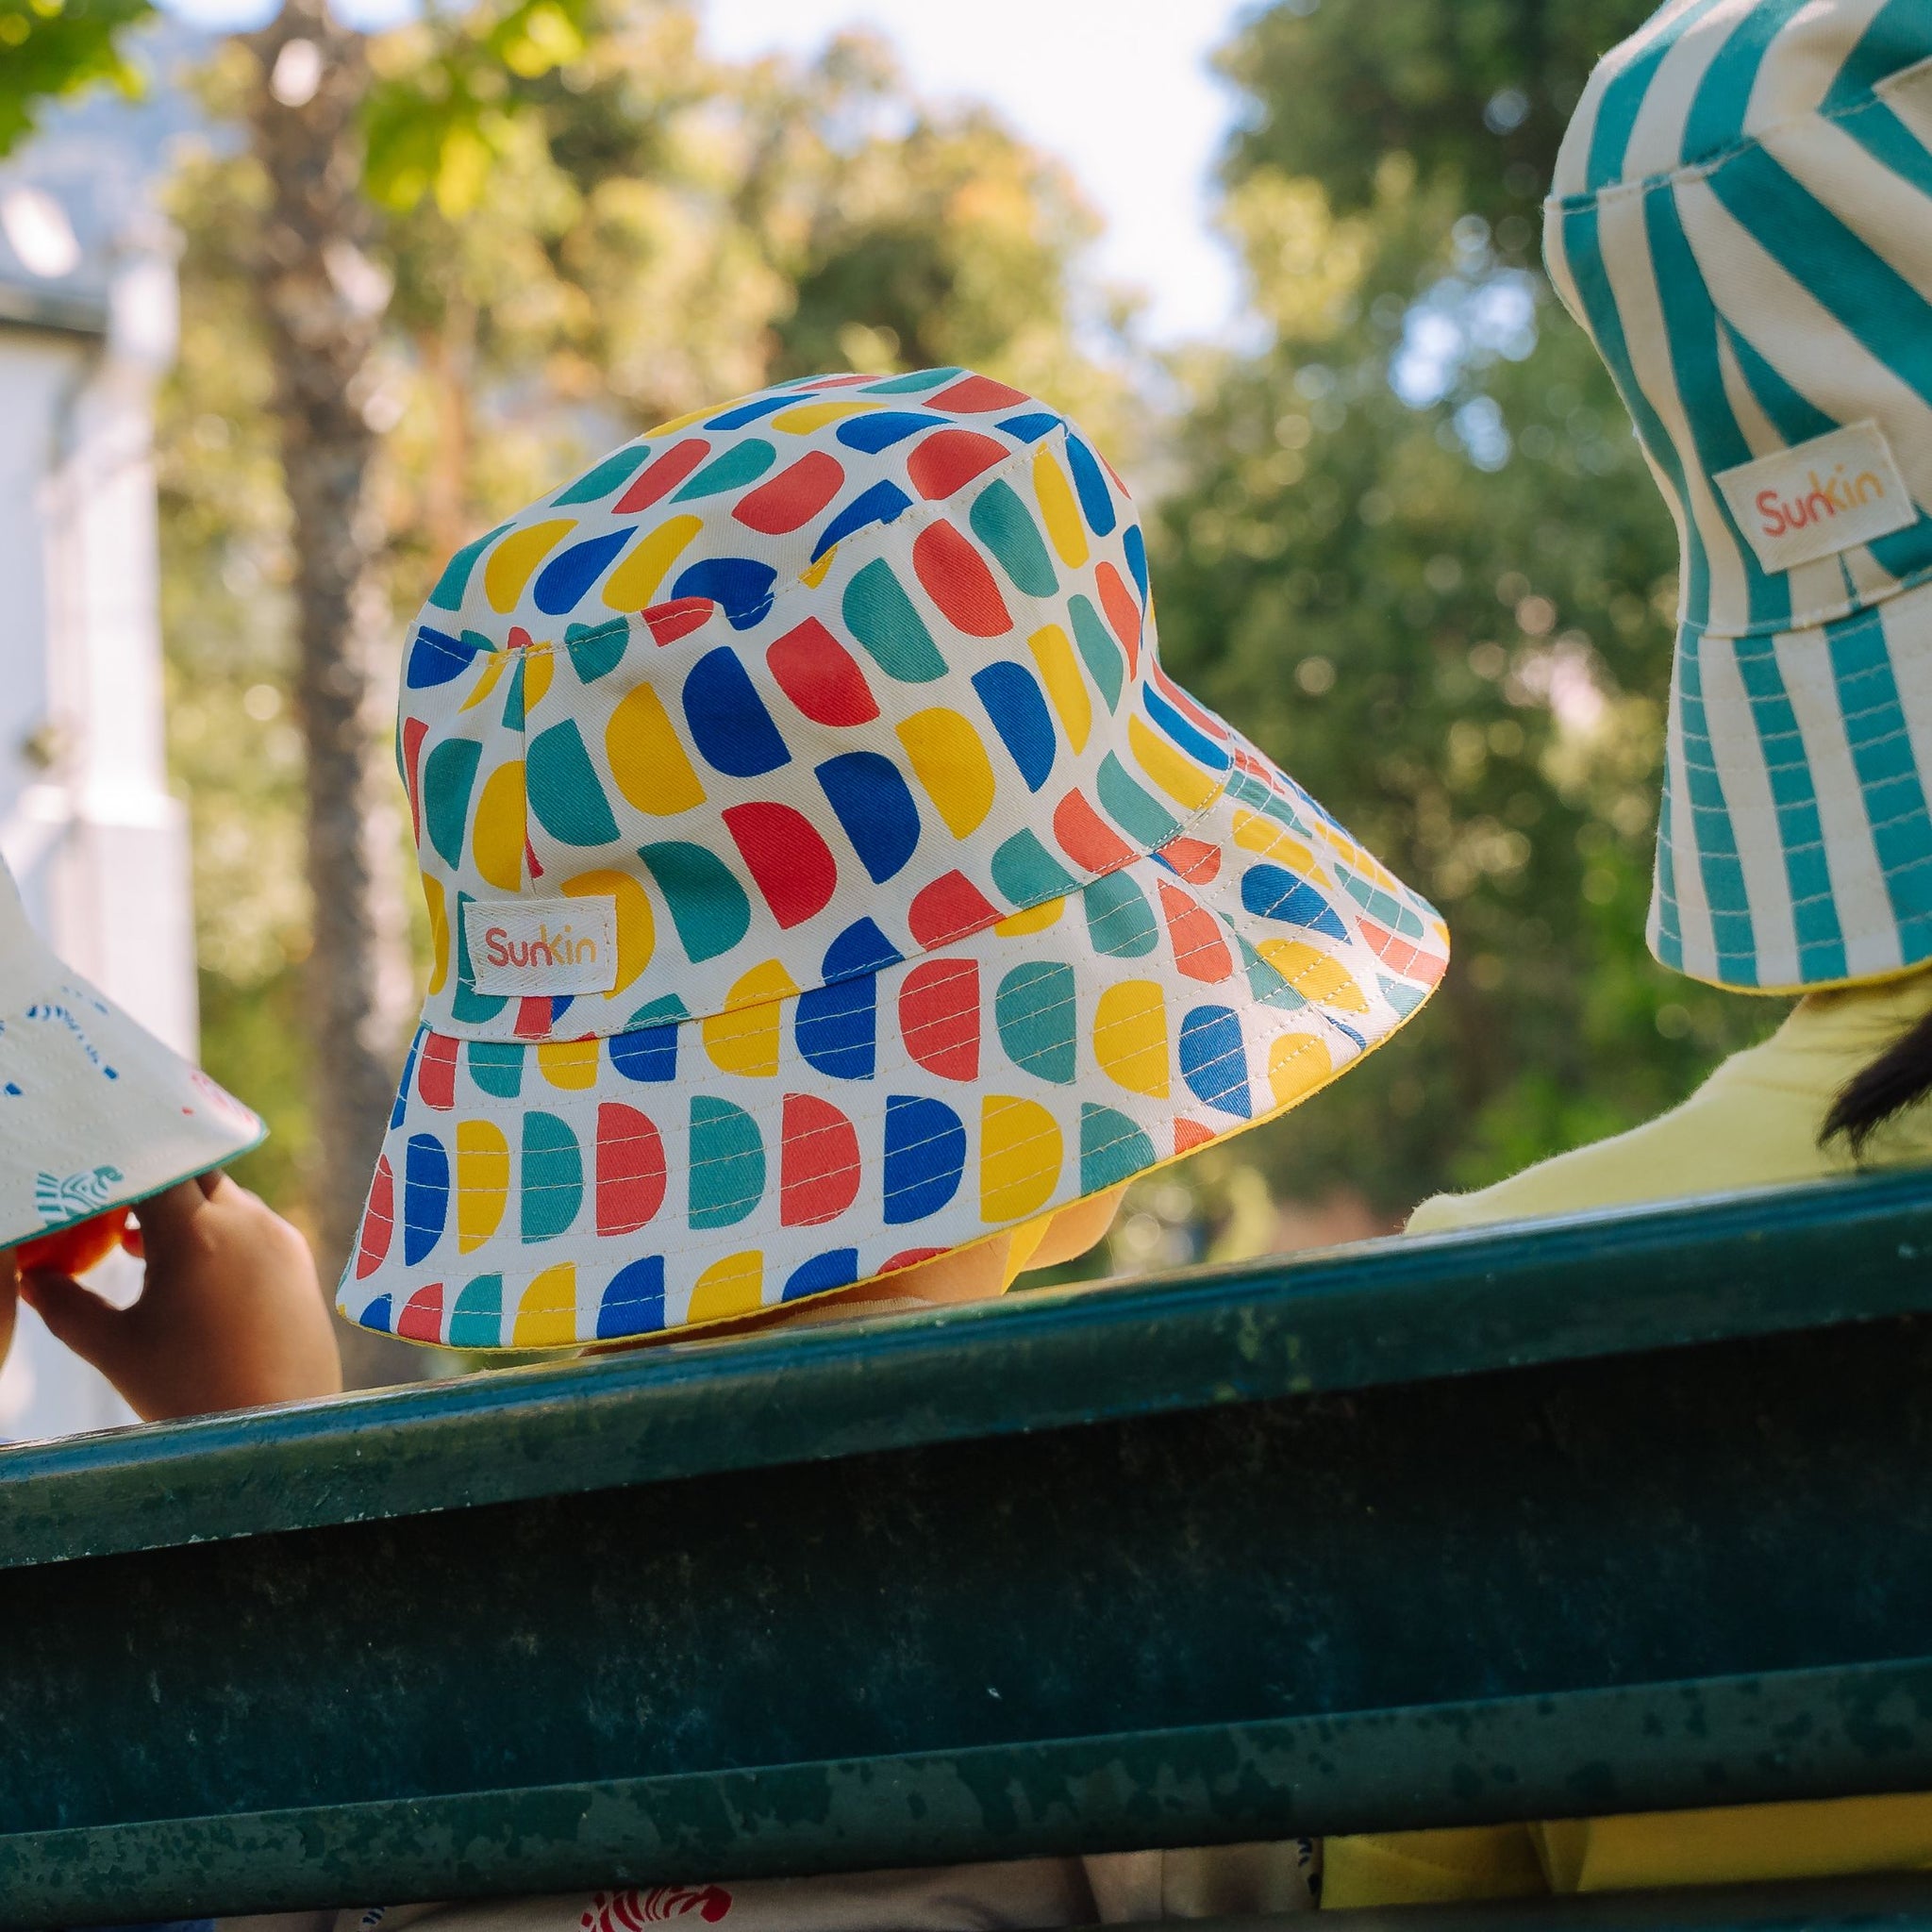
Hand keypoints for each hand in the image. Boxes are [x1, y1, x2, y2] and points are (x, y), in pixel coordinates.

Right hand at [18, 1171, 341, 1421]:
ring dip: (181, 1208)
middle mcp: (246, 1220)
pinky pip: (251, 1224)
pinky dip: (215, 1230)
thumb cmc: (192, 1391)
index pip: (153, 1164)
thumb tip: (33, 1276)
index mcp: (197, 1230)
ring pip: (223, 1196)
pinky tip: (183, 1268)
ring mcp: (279, 1238)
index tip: (85, 1182)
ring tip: (131, 1240)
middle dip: (147, 1182)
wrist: (281, 1427)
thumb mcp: (116, 1349)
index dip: (116, 1165)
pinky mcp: (299, 1261)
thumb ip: (66, 1306)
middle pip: (190, 1172)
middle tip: (103, 1208)